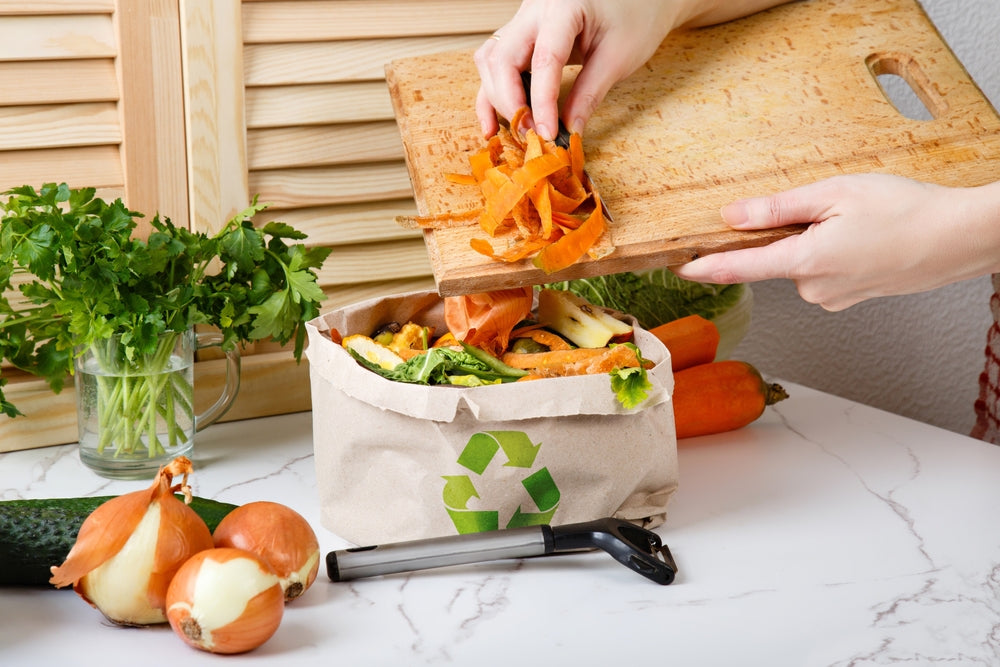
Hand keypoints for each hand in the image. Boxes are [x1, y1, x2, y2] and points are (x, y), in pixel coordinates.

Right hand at [473, 0, 676, 139]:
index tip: (547, 134)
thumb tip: (570, 130)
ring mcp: (523, 18)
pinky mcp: (521, 33)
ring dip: (497, 98)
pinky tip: (493, 123)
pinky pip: (495, 61)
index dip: (542, 102)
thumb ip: (590, 94)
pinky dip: (493, 92)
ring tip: (516, 130)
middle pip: (503, 59)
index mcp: (563, 6)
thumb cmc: (635, 16)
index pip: (544, 59)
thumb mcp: (618, 56)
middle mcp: (534, 9)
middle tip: (530, 134)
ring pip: (491, 60)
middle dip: (511, 102)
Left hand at [671, 174, 999, 310]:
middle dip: (784, 232)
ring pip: (799, 263)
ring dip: (810, 241)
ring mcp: (832, 298)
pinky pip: (821, 272)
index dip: (705, 267)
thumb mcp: (833, 194)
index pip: (738, 268)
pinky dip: (829, 252)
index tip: (680, 266)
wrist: (958, 238)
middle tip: (825, 207)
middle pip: (774, 257)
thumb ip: (776, 209)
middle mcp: (814, 289)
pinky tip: (859, 237)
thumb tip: (732, 216)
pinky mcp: (848, 298)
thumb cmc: (906, 211)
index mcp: (805, 262)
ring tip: (854, 221)